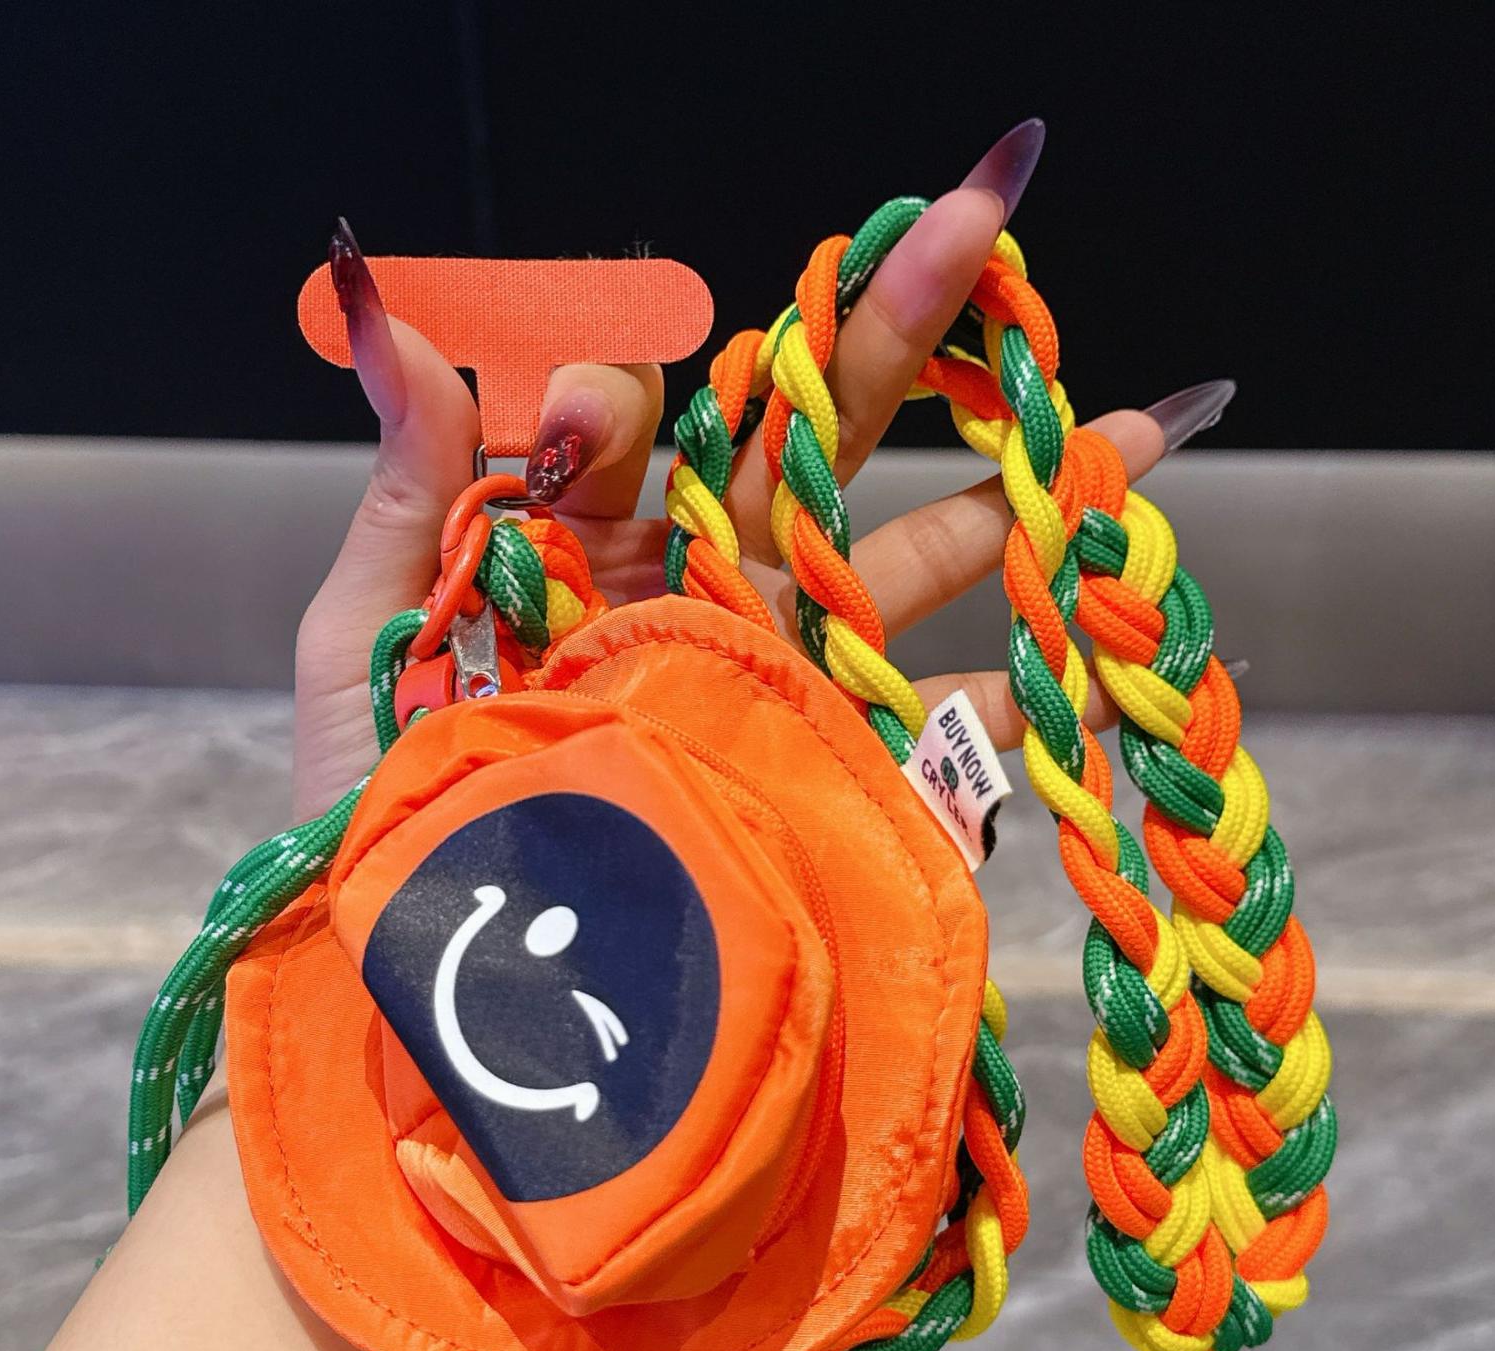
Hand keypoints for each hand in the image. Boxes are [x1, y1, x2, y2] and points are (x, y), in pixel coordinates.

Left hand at [295, 121, 1225, 822]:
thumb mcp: (369, 640)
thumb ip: (409, 485)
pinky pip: (923, 738)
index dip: (634, 392)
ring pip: (900, 570)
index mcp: (590, 547)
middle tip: (987, 219)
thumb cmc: (379, 811)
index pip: (647, 423)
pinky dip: (999, 711)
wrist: (428, 988)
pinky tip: (1071, 662)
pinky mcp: (817, 787)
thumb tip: (392, 311)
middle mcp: (696, 597)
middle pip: (811, 448)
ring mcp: (770, 688)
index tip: (587, 419)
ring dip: (1008, 504)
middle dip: (899, 337)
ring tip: (1125, 430)